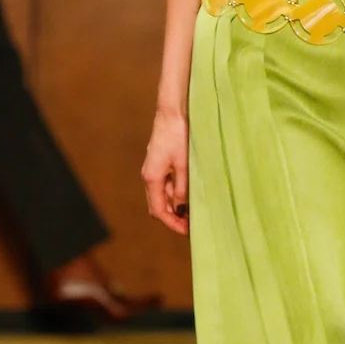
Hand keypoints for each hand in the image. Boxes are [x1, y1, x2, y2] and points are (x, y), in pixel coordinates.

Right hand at [142, 110, 189, 235]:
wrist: (172, 111)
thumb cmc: (178, 135)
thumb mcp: (184, 165)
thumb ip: (182, 189)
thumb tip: (181, 210)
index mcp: (152, 178)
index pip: (158, 211)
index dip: (172, 224)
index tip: (187, 232)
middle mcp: (149, 176)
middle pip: (158, 205)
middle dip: (173, 218)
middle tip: (192, 226)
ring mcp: (154, 169)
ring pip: (163, 195)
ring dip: (176, 206)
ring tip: (194, 211)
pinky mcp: (160, 162)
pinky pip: (166, 184)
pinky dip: (176, 193)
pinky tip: (190, 194)